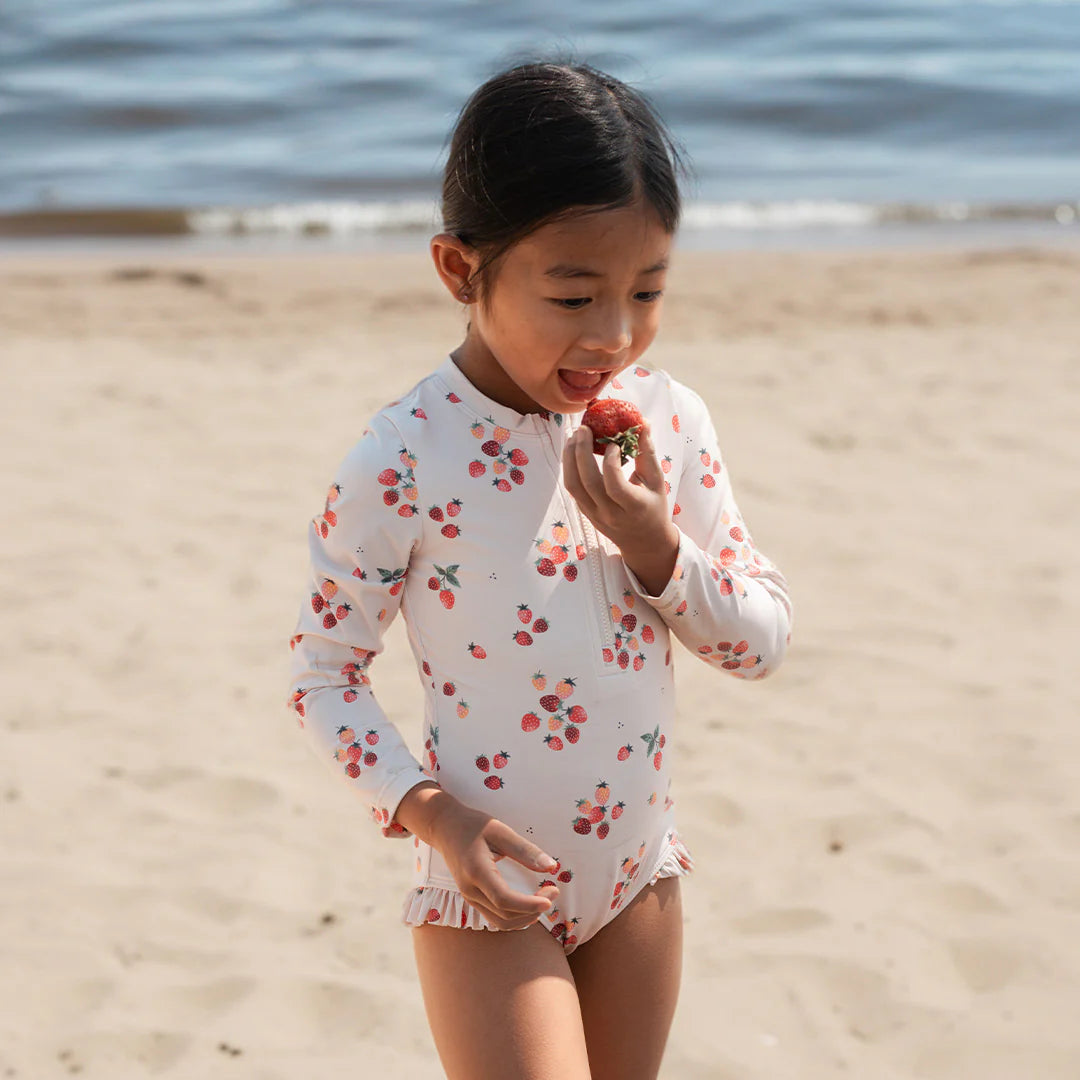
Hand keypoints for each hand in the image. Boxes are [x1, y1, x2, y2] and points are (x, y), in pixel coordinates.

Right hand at [430, 799, 560, 929]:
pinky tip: (529, 903)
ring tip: (544, 898)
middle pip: (505, 915)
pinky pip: (495, 917)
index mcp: (477, 871)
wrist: (444, 827)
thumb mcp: (500, 831)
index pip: (505, 900)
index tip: (550, 897)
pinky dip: (515, 916)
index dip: (529, 904)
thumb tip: (552, 867)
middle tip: (553, 891)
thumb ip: (525, 850)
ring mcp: (469, 897)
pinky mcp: (472, 898)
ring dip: (526, 917)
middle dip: (533, 910)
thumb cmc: (473, 825)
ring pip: (501, 922)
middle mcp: (470, 889)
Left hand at [563, 420, 678, 594]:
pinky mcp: (585, 512)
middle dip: (581, 452)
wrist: (643, 542)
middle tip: (584, 429)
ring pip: (573, 485)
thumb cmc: (653, 507)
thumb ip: (647, 453)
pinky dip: (570, 467)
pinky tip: (574, 450)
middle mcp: (610, 514)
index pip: (614, 485)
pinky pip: (572, 488)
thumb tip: (643, 423)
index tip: (613, 443)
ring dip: (569, 458)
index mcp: (633, 507)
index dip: (610, 462)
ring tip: (574, 436)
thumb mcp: (657, 482)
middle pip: (587, 482)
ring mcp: (594, 515)